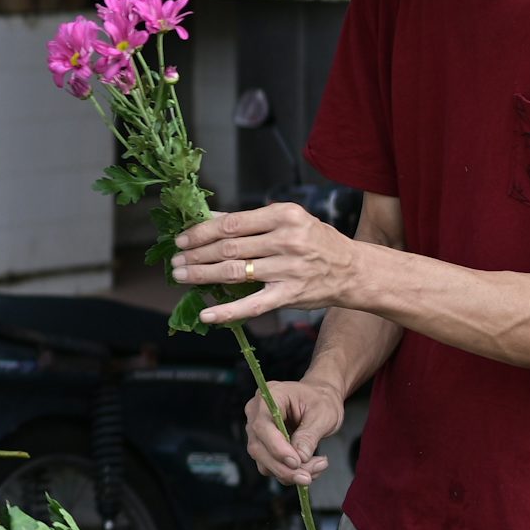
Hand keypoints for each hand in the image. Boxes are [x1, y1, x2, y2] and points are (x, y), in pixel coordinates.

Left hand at [170, 203, 362, 325]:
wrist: (353, 270)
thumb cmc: (316, 241)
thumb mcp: (288, 220)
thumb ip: (251, 220)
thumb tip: (210, 217)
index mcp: (284, 215)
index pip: (232, 223)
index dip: (201, 232)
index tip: (181, 239)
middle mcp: (287, 240)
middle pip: (229, 247)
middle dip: (196, 254)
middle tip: (175, 260)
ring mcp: (289, 269)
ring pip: (235, 272)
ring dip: (202, 275)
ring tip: (181, 276)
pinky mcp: (290, 295)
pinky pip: (253, 305)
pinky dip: (227, 311)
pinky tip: (206, 314)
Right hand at [245, 376, 344, 486]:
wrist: (320, 400)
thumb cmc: (321, 401)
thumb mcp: (323, 415)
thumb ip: (309, 436)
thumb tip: (300, 458)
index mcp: (270, 396)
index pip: (262, 426)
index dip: (276, 447)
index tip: (296, 462)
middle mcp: (257, 413)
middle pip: (258, 448)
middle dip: (283, 467)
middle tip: (307, 477)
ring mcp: (258, 431)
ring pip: (263, 461)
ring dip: (289, 472)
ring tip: (317, 466)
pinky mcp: (264, 446)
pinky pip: (271, 466)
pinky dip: (290, 472)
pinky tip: (310, 468)